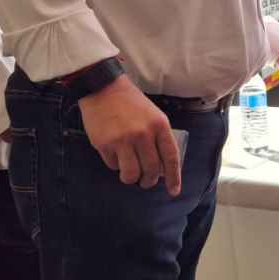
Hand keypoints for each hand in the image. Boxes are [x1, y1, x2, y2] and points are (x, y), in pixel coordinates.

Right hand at [79, 76, 180, 195]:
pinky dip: (115, 165)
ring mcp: (124, 140)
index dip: (174, 177)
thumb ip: (158, 137)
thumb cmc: (130, 102)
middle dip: (149, 181)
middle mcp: (143, 134)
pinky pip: (113, 166)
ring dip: (131, 178)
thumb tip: (161, 165)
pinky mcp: (105, 144)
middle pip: (152, 170)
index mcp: (159, 125)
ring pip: (132, 174)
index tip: (174, 191)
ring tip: (130, 173)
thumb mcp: (153, 115)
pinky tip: (115, 154)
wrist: (104, 88)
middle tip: (146, 181)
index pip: (171, 157)